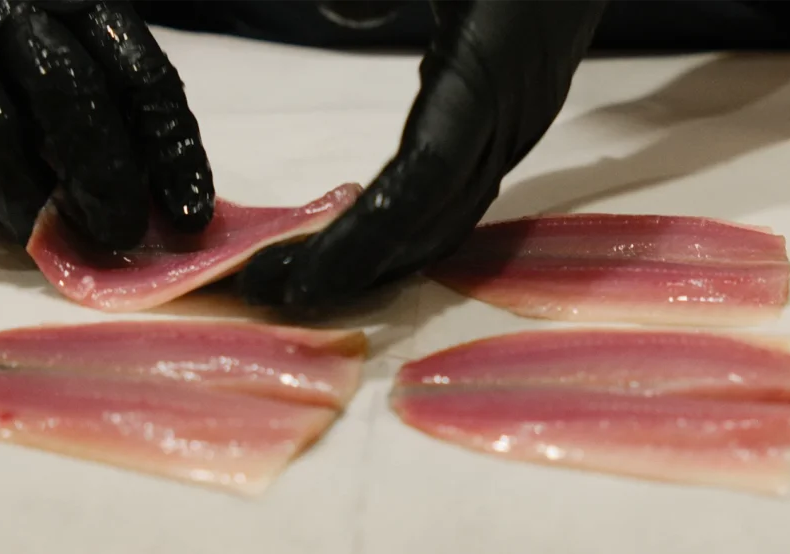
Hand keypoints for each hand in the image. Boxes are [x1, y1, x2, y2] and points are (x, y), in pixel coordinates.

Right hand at [0, 0, 213, 247]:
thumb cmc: (23, 39)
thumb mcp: (82, 48)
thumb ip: (121, 110)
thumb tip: (169, 205)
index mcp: (79, 0)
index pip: (144, 76)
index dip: (174, 154)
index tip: (190, 214)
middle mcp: (11, 11)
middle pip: (71, 99)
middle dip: (104, 180)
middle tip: (121, 234)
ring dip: (33, 204)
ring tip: (56, 234)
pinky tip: (1, 211)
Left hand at [238, 0, 609, 309]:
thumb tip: (337, 14)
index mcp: (493, 70)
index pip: (424, 179)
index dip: (364, 238)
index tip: (298, 279)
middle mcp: (513, 114)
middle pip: (432, 218)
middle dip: (356, 266)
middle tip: (271, 291)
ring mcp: (518, 122)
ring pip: (450, 216)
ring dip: (381, 258)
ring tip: (307, 280)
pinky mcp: (513, 118)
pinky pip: (459, 192)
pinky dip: (408, 229)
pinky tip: (366, 243)